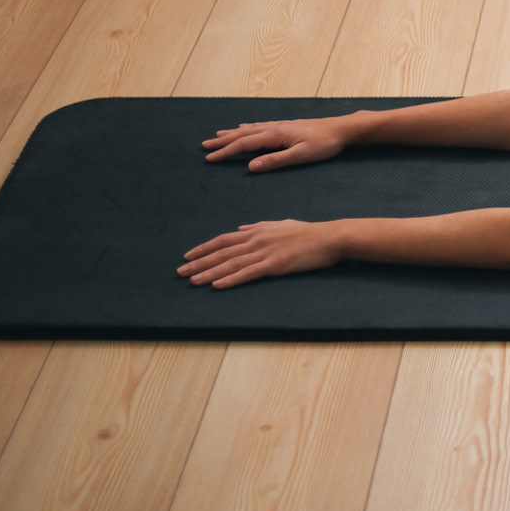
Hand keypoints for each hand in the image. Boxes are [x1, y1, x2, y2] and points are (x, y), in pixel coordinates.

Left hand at [179, 219, 342, 287]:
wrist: (329, 237)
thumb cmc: (308, 232)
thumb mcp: (280, 224)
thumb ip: (259, 226)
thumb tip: (242, 227)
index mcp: (257, 230)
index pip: (224, 239)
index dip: (204, 248)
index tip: (188, 255)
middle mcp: (256, 239)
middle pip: (221, 252)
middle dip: (199, 262)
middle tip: (180, 272)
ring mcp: (265, 252)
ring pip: (230, 263)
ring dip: (209, 272)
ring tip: (192, 281)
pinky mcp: (275, 265)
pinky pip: (247, 273)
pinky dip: (230, 279)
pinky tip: (217, 285)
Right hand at [201, 116, 354, 171]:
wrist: (341, 129)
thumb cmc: (323, 144)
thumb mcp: (300, 156)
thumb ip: (275, 161)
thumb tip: (251, 167)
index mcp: (275, 135)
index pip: (244, 144)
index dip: (225, 151)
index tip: (209, 158)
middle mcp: (274, 127)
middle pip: (242, 134)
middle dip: (223, 141)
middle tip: (205, 146)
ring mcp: (280, 125)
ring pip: (250, 129)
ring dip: (232, 133)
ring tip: (218, 135)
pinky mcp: (286, 126)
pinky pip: (260, 126)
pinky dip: (247, 128)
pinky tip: (245, 128)